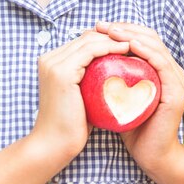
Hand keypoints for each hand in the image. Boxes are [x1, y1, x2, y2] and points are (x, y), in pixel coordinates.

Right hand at [31, 30, 129, 165]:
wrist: (54, 147)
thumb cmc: (71, 127)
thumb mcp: (81, 96)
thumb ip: (90, 81)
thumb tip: (113, 74)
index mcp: (51, 62)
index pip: (83, 42)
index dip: (106, 40)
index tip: (128, 45)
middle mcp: (49, 59)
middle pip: (86, 37)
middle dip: (112, 36)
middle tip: (134, 41)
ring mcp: (54, 64)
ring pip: (89, 40)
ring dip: (114, 39)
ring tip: (134, 44)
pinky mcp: (62, 72)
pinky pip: (91, 51)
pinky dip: (110, 48)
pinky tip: (126, 50)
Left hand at [95, 21, 183, 175]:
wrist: (150, 155)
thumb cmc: (131, 125)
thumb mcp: (118, 94)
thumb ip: (111, 75)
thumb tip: (85, 57)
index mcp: (158, 68)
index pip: (142, 38)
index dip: (122, 29)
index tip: (98, 27)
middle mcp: (170, 69)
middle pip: (149, 37)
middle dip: (124, 28)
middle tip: (102, 25)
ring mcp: (176, 79)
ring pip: (155, 46)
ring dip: (132, 36)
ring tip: (112, 32)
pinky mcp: (177, 90)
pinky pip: (161, 64)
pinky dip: (146, 52)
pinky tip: (129, 46)